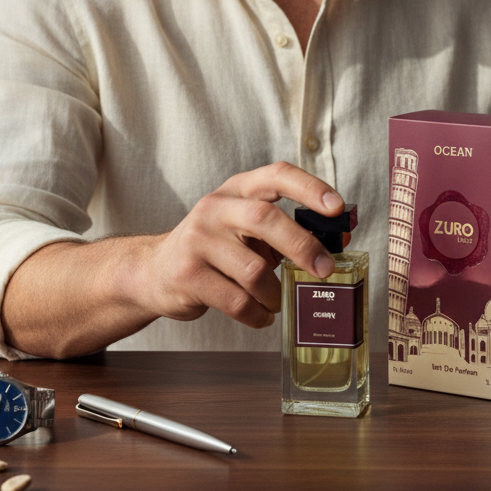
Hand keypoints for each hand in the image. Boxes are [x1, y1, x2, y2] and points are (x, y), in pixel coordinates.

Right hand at [138, 161, 344, 329]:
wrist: (154, 271)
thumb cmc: (215, 249)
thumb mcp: (244, 228)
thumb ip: (281, 230)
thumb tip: (334, 244)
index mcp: (237, 189)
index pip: (276, 175)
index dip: (309, 188)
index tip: (336, 207)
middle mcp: (215, 207)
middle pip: (265, 218)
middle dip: (302, 246)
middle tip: (325, 269)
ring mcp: (198, 240)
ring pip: (253, 270)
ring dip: (275, 293)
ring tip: (276, 301)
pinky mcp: (188, 275)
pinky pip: (237, 301)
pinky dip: (257, 314)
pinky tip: (260, 315)